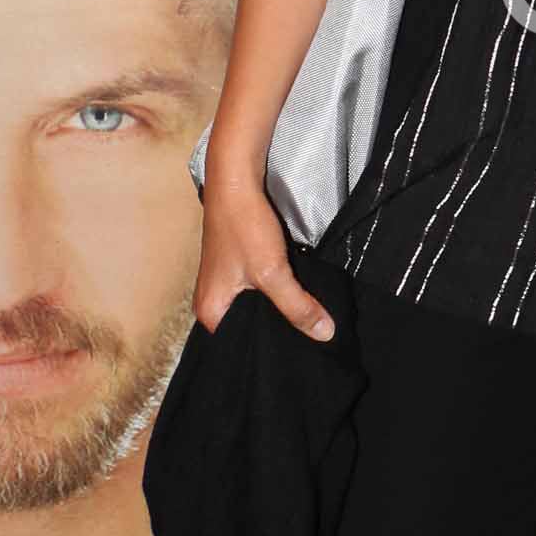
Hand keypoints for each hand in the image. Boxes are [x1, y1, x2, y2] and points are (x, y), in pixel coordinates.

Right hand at [195, 171, 335, 341]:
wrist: (236, 180)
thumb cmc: (243, 225)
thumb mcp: (273, 272)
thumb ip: (297, 306)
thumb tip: (324, 334)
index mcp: (210, 312)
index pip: (242, 346)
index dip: (272, 349)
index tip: (300, 354)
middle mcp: (213, 301)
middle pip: (251, 327)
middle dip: (279, 330)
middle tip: (310, 337)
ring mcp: (224, 283)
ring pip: (258, 308)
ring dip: (281, 309)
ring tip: (308, 320)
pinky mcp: (237, 266)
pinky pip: (259, 290)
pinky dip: (278, 292)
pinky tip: (298, 294)